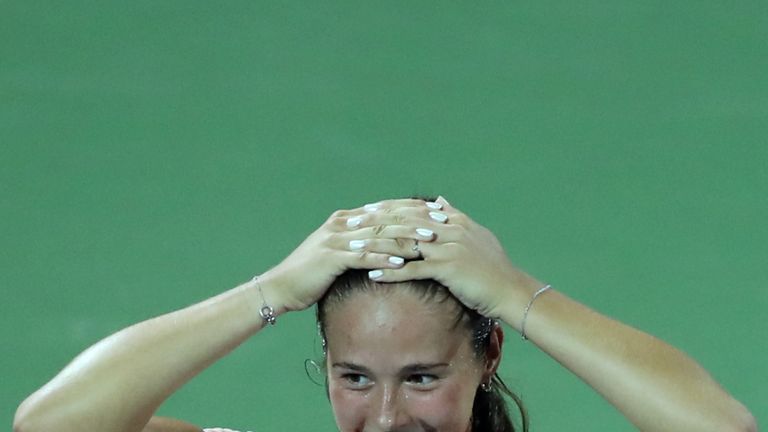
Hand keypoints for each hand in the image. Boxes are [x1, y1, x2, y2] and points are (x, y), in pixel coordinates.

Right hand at [260, 199, 438, 311]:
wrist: (281, 286)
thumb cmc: (311, 273)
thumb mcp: (337, 252)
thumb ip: (359, 243)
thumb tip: (386, 242)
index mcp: (346, 219)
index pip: (386, 208)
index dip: (413, 208)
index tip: (438, 211)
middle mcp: (342, 224)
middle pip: (386, 217)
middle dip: (416, 219)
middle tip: (442, 222)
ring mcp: (336, 239)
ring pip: (379, 235)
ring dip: (406, 237)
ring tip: (430, 241)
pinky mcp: (332, 257)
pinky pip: (364, 256)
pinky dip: (384, 258)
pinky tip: (403, 262)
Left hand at [367, 196, 539, 319]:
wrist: (510, 290)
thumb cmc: (493, 267)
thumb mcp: (476, 235)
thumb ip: (455, 216)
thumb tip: (439, 200)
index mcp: (454, 221)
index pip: (415, 208)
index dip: (389, 208)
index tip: (367, 208)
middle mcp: (449, 229)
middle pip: (404, 220)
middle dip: (375, 221)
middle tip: (352, 224)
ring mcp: (447, 248)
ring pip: (404, 242)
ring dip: (377, 244)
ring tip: (354, 247)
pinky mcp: (446, 269)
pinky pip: (412, 268)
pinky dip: (391, 271)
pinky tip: (372, 273)